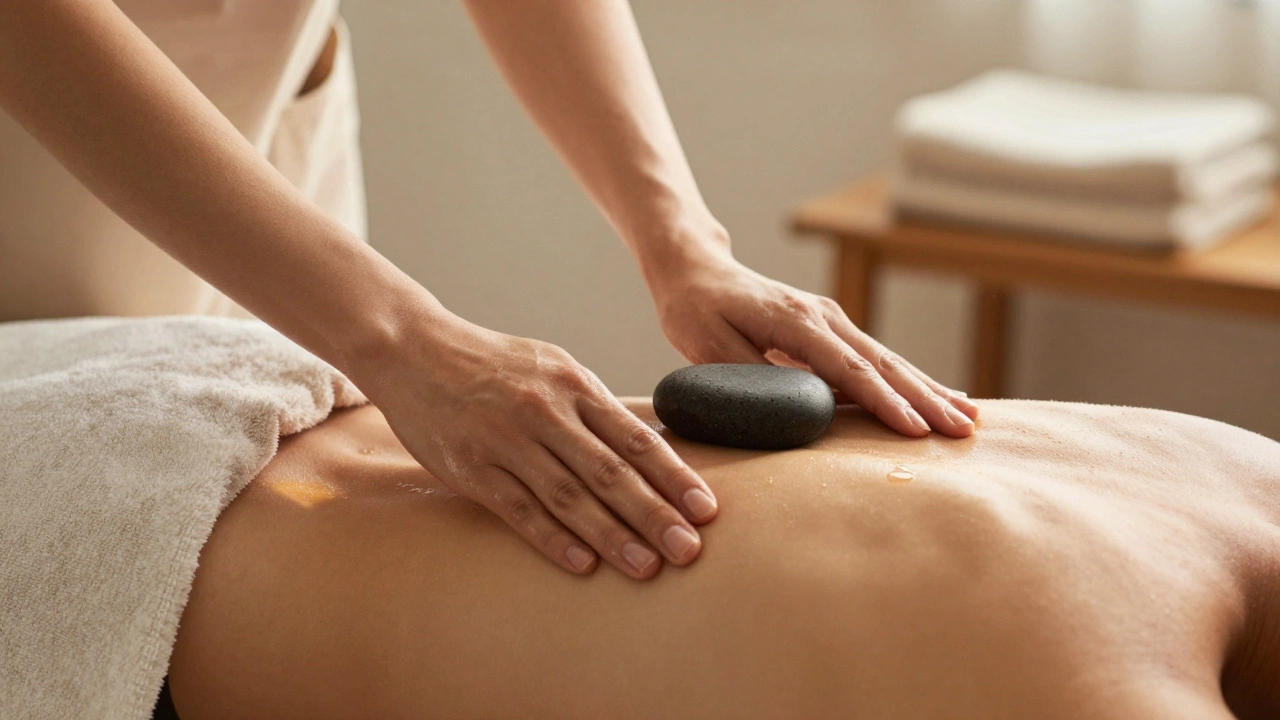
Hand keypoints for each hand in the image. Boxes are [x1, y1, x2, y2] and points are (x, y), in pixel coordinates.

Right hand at [348, 311, 717, 579]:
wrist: (413, 350)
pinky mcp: (471, 468)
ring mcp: (506, 440)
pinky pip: (519, 509)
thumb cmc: (493, 364)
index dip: (674, 476)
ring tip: (647, 567)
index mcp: (573, 384)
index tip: (706, 509)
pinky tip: (583, 564)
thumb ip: (594, 406)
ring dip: (612, 536)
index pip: (635, 438)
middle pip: (611, 471)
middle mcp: (544, 411)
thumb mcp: (551, 367)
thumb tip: (649, 448)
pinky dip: (553, 539)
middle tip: (690, 550)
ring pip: (569, 496)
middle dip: (655, 513)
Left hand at [648, 244, 979, 437]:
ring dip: (929, 390)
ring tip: (968, 418)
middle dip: (925, 399)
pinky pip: (877, 359)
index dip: (882, 401)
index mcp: (796, 322)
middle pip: (883, 363)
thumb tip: (796, 406)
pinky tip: (940, 397)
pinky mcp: (831, 329)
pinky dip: (911, 380)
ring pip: (888, 360)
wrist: (697, 271)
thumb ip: (750, 375)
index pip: (848, 369)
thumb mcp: (706, 345)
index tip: (913, 429)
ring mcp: (832, 320)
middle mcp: (824, 317)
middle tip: (962, 432)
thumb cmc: (695, 310)